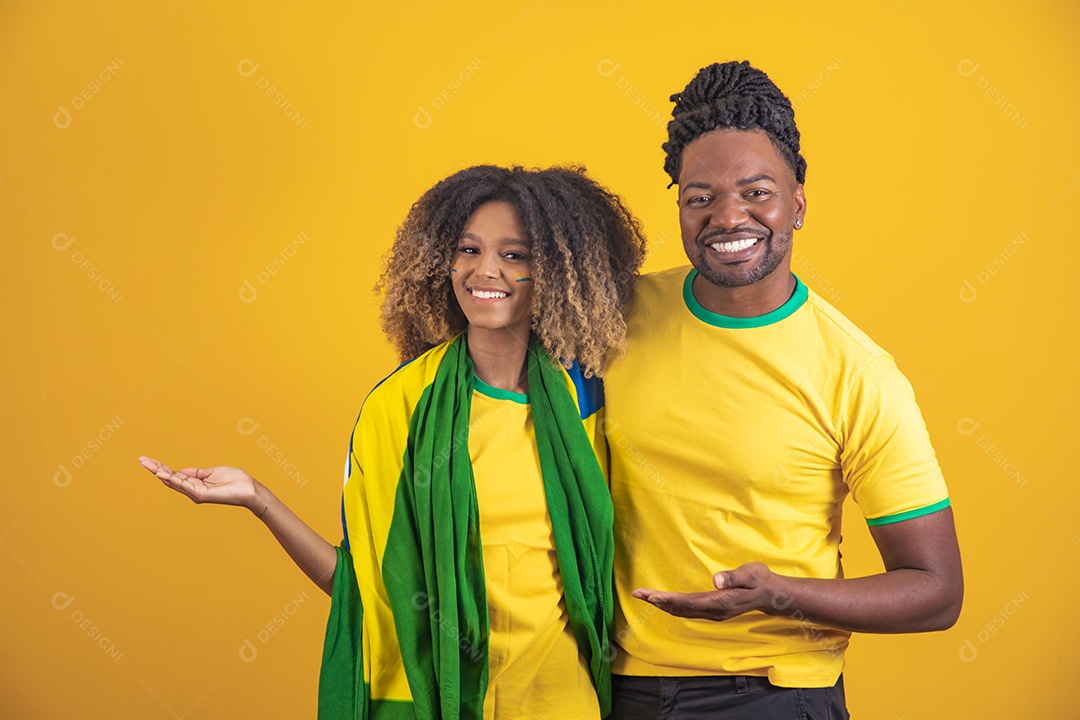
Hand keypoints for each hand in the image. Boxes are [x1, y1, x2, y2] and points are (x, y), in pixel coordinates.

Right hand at [139, 456, 260, 512]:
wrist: (248, 489)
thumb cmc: (234, 481)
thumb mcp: (212, 472)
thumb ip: (196, 473)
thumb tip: (179, 471)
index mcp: (195, 484)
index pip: (174, 475)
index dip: (161, 467)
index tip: (148, 460)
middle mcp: (192, 490)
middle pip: (169, 478)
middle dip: (155, 469)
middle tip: (141, 460)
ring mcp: (196, 493)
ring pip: (173, 481)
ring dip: (159, 472)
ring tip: (147, 464)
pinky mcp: (201, 494)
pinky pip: (184, 485)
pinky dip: (172, 479)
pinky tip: (161, 473)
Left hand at [632, 562, 774, 621]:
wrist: (770, 593)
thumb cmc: (759, 579)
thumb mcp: (750, 573)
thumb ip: (733, 577)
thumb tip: (716, 580)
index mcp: (721, 602)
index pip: (690, 603)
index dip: (670, 600)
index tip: (653, 596)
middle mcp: (714, 611)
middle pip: (681, 608)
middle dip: (659, 601)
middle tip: (638, 593)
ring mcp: (713, 613)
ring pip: (682, 611)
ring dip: (662, 604)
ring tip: (643, 596)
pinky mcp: (712, 610)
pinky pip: (687, 610)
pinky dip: (672, 606)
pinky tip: (662, 602)